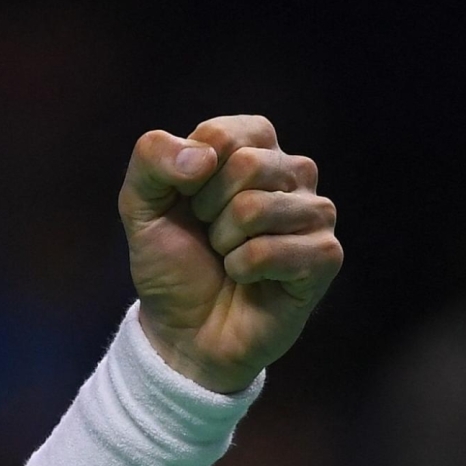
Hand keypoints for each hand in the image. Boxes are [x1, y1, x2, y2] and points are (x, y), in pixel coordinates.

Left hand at [118, 115, 342, 391]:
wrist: (184, 331)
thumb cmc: (172, 263)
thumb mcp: (140, 205)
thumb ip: (152, 159)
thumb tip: (205, 157)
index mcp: (254, 147)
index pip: (222, 134)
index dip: (190, 175)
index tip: (189, 203)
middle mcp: (293, 172)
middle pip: (247, 165)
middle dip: (209, 210)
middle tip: (211, 236)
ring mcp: (315, 213)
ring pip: (257, 208)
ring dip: (225, 243)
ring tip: (229, 258)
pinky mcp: (325, 255)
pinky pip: (271, 250)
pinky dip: (244, 270)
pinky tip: (249, 280)